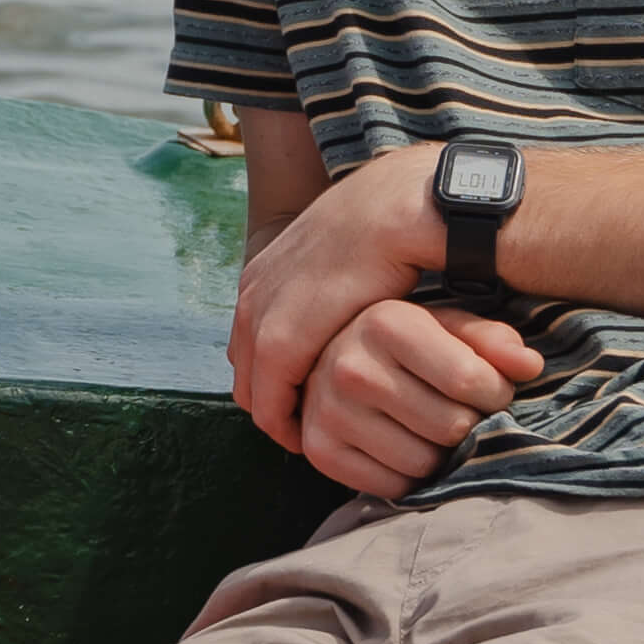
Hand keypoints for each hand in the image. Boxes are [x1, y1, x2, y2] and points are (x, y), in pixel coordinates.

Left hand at [226, 145, 448, 438]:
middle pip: (247, 372)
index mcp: (265, 274)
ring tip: (320, 438)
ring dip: (283, 419)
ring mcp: (258, 314)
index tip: (314, 405)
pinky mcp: (279, 338)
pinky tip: (318, 437)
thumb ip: (331, 292)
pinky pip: (270, 402)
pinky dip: (289, 425)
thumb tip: (342, 321)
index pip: (252, 345)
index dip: (278, 382)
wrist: (395, 205)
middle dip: (277, 405)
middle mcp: (252, 294)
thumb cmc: (390, 233)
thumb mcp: (345, 262)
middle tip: (315, 431)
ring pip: (254, 392)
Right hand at [293, 299, 543, 499]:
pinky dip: (408, 477)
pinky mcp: (319, 450)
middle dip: (468, 425)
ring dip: (440, 455)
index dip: (495, 393)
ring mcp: (329, 411)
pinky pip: (392, 487)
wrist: (328, 362)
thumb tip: (530, 365)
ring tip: (431, 430)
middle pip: (450, 426)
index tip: (488, 390)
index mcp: (386, 321)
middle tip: (458, 412)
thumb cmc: (405, 344)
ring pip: (423, 463)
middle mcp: (350, 366)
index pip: (468, 380)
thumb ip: (492, 341)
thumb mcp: (448, 327)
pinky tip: (404, 448)